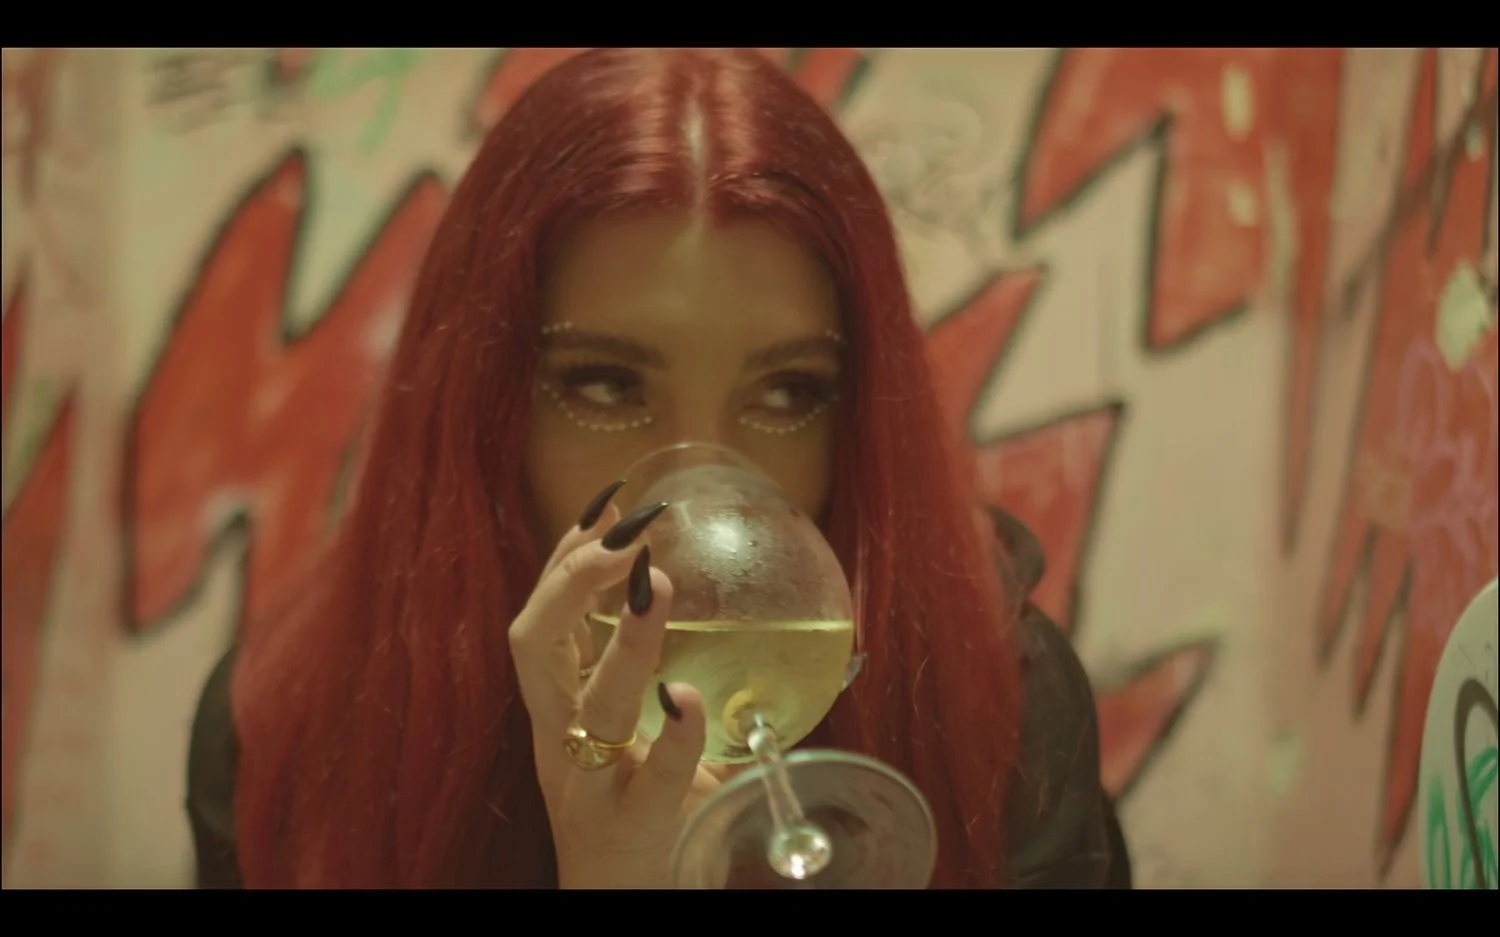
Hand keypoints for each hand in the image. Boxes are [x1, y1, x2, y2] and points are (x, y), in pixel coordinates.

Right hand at [509, 484, 721, 888]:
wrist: (621, 904)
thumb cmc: (637, 812)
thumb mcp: (632, 733)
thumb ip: (653, 678)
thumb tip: (710, 607)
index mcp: (559, 708)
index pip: (542, 617)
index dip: (565, 558)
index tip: (608, 506)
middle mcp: (559, 738)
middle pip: (534, 644)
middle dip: (571, 580)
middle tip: (628, 536)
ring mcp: (589, 783)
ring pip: (591, 704)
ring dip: (625, 641)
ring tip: (654, 586)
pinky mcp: (630, 828)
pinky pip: (650, 778)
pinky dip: (671, 737)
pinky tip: (688, 699)